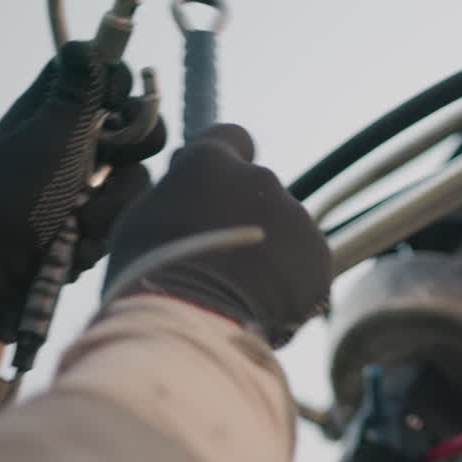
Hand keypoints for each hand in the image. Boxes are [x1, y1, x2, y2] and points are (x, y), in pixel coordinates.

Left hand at [0, 41, 165, 341]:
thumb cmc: (12, 200)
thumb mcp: (47, 137)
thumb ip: (78, 91)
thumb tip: (86, 41)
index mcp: (53, 110)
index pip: (104, 73)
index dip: (118, 83)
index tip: (115, 101)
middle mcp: (74, 140)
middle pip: (136, 120)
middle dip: (132, 144)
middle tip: (109, 157)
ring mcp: (88, 181)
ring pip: (139, 171)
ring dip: (112, 200)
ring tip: (80, 221)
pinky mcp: (99, 217)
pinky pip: (129, 210)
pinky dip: (105, 228)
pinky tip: (78, 242)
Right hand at [104, 124, 330, 347]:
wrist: (191, 324)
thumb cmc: (149, 274)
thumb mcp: (141, 219)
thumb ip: (174, 194)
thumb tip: (187, 188)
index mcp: (213, 161)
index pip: (231, 137)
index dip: (225, 162)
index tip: (215, 185)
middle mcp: (262, 179)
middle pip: (258, 191)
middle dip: (244, 214)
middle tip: (218, 256)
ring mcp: (297, 217)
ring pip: (285, 228)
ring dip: (268, 249)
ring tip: (236, 289)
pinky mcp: (320, 257)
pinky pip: (304, 263)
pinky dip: (289, 280)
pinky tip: (260, 304)